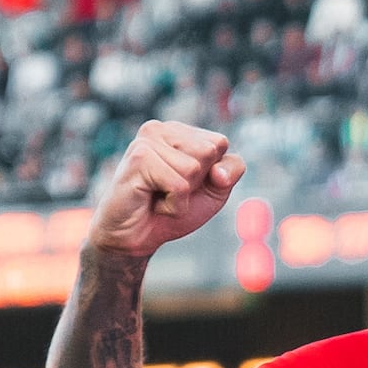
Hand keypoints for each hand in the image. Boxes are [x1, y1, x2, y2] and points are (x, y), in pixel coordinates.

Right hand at [86, 119, 244, 265]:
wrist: (134, 238)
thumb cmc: (171, 210)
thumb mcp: (214, 190)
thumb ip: (232, 170)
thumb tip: (219, 171)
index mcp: (180, 131)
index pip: (220, 143)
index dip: (212, 174)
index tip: (185, 185)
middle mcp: (162, 129)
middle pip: (209, 151)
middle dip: (196, 182)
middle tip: (170, 191)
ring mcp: (148, 140)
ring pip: (193, 168)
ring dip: (182, 196)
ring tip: (159, 196)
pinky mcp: (139, 158)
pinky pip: (179, 185)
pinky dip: (173, 204)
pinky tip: (152, 202)